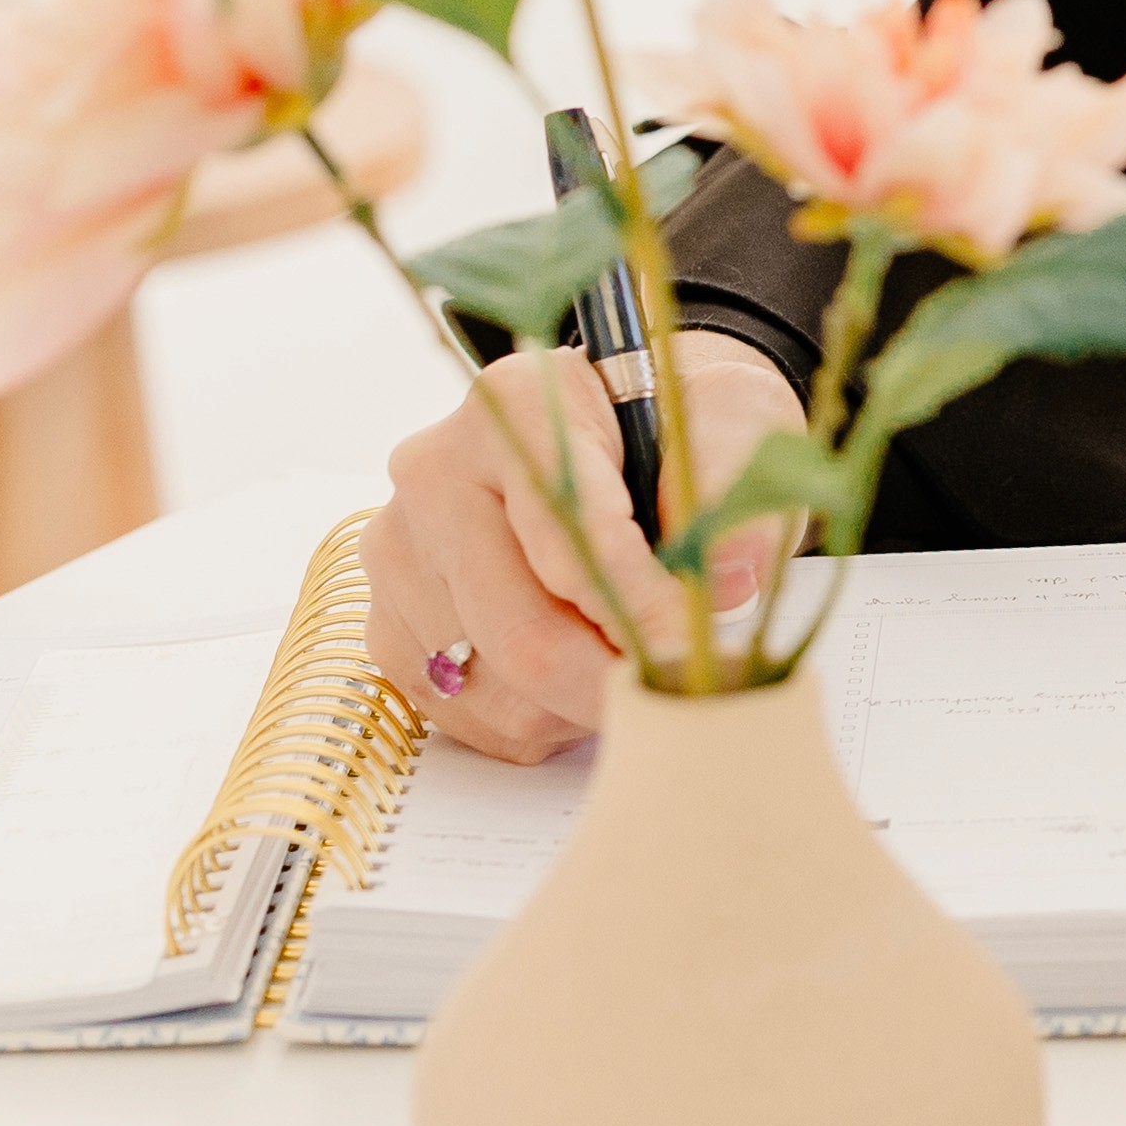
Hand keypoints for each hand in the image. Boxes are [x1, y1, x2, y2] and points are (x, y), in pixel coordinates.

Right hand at [361, 337, 812, 761]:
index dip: (639, 606)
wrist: (620, 437)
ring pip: (498, 689)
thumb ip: (735, 488)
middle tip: (680, 691)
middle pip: (521, 631)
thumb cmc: (676, 430)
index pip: (568, 532)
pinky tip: (581, 670)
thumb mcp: (734, 419)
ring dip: (582, 705)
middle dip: (614, 680)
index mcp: (514, 406)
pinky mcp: (390, 626)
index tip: (694, 646)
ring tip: (632, 662)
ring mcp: (400, 556)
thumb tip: (728, 577)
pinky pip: (470, 716)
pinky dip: (541, 719)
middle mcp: (434, 475)